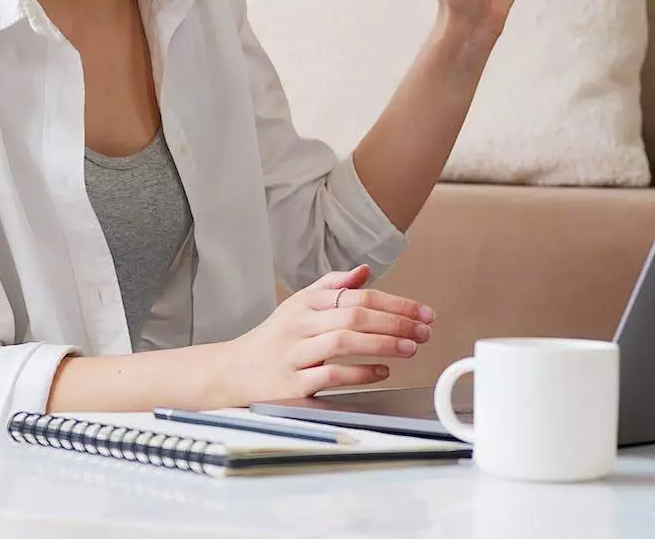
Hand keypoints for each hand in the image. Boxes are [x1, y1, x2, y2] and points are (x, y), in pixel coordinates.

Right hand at [215, 265, 435, 402]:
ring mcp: (294, 353)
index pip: (357, 295)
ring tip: (411, 348)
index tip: (422, 312)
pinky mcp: (291, 383)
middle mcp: (299, 324)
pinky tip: (382, 372)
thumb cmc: (271, 340)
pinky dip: (360, 373)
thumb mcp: (297, 306)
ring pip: (343, 341)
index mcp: (305, 303)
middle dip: (396, 322)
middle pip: (354, 314)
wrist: (230, 372)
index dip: (395, 302)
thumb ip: (331, 287)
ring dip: (383, 343)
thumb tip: (364, 271)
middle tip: (424, 331)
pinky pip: (330, 375)